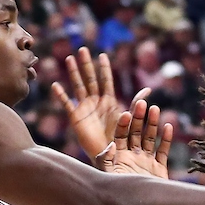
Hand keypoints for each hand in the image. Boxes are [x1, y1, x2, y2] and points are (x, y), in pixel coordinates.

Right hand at [52, 47, 148, 162]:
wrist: (108, 156)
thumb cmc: (119, 140)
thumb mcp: (129, 119)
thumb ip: (136, 104)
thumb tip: (148, 91)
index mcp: (108, 101)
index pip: (106, 80)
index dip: (104, 68)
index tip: (102, 54)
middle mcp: (95, 102)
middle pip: (90, 79)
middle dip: (87, 64)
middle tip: (82, 48)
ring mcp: (85, 109)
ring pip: (79, 86)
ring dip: (74, 73)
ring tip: (70, 58)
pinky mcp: (76, 119)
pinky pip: (68, 105)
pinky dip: (61, 96)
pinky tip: (56, 86)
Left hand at [97, 97, 172, 178]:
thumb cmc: (119, 198)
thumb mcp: (108, 178)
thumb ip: (106, 160)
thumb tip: (111, 144)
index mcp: (119, 157)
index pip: (120, 135)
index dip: (123, 124)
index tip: (125, 114)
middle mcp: (132, 157)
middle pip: (135, 133)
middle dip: (138, 118)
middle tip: (141, 103)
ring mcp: (146, 162)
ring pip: (150, 139)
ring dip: (153, 124)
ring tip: (155, 109)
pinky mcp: (159, 169)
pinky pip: (163, 151)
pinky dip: (166, 140)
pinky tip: (168, 127)